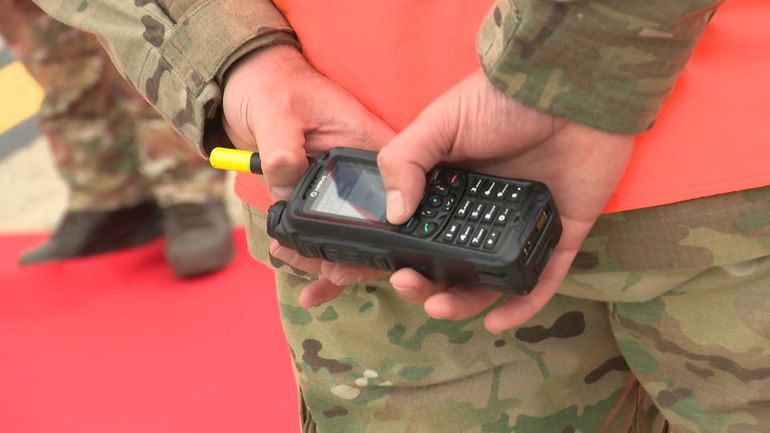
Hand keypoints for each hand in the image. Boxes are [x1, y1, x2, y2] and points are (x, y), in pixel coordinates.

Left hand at [223, 45, 395, 306]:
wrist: (250, 84)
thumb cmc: (271, 88)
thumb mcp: (276, 112)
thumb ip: (283, 146)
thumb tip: (287, 179)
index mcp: (367, 142)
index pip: (396, 190)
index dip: (388, 229)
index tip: (360, 254)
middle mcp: (363, 169)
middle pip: (379, 223)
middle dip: (356, 257)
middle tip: (324, 274)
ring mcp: (345, 185)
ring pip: (356, 235)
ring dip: (333, 261)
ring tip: (299, 270)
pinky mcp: (325, 195)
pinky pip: (329, 230)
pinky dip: (319, 256)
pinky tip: (306, 280)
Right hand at [377, 70, 634, 332]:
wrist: (570, 89)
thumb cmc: (502, 100)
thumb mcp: (440, 123)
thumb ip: (406, 161)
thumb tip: (392, 215)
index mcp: (454, 187)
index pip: (424, 233)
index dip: (405, 256)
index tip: (392, 270)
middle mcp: (485, 210)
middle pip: (452, 262)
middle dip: (427, 284)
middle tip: (412, 287)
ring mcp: (521, 224)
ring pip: (491, 278)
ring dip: (464, 302)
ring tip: (442, 308)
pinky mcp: (560, 234)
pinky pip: (542, 279)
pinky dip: (522, 305)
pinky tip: (497, 321)